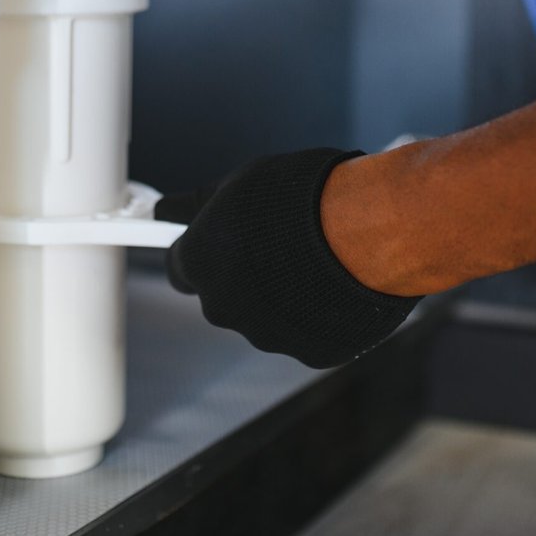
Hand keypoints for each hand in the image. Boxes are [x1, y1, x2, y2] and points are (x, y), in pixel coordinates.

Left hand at [158, 148, 419, 368]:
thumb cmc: (303, 196)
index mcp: (198, 264)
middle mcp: (223, 307)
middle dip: (244, 277)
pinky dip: (318, 315)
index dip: (203, 254)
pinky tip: (339, 283)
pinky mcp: (309, 353)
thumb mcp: (242, 182)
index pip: (181, 268)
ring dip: (283, 296)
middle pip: (223, 297)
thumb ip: (202, 206)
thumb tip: (165, 210)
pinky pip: (307, 334)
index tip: (219, 242)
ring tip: (319, 259)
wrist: (369, 228)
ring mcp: (266, 335)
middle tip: (279, 246)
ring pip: (265, 319)